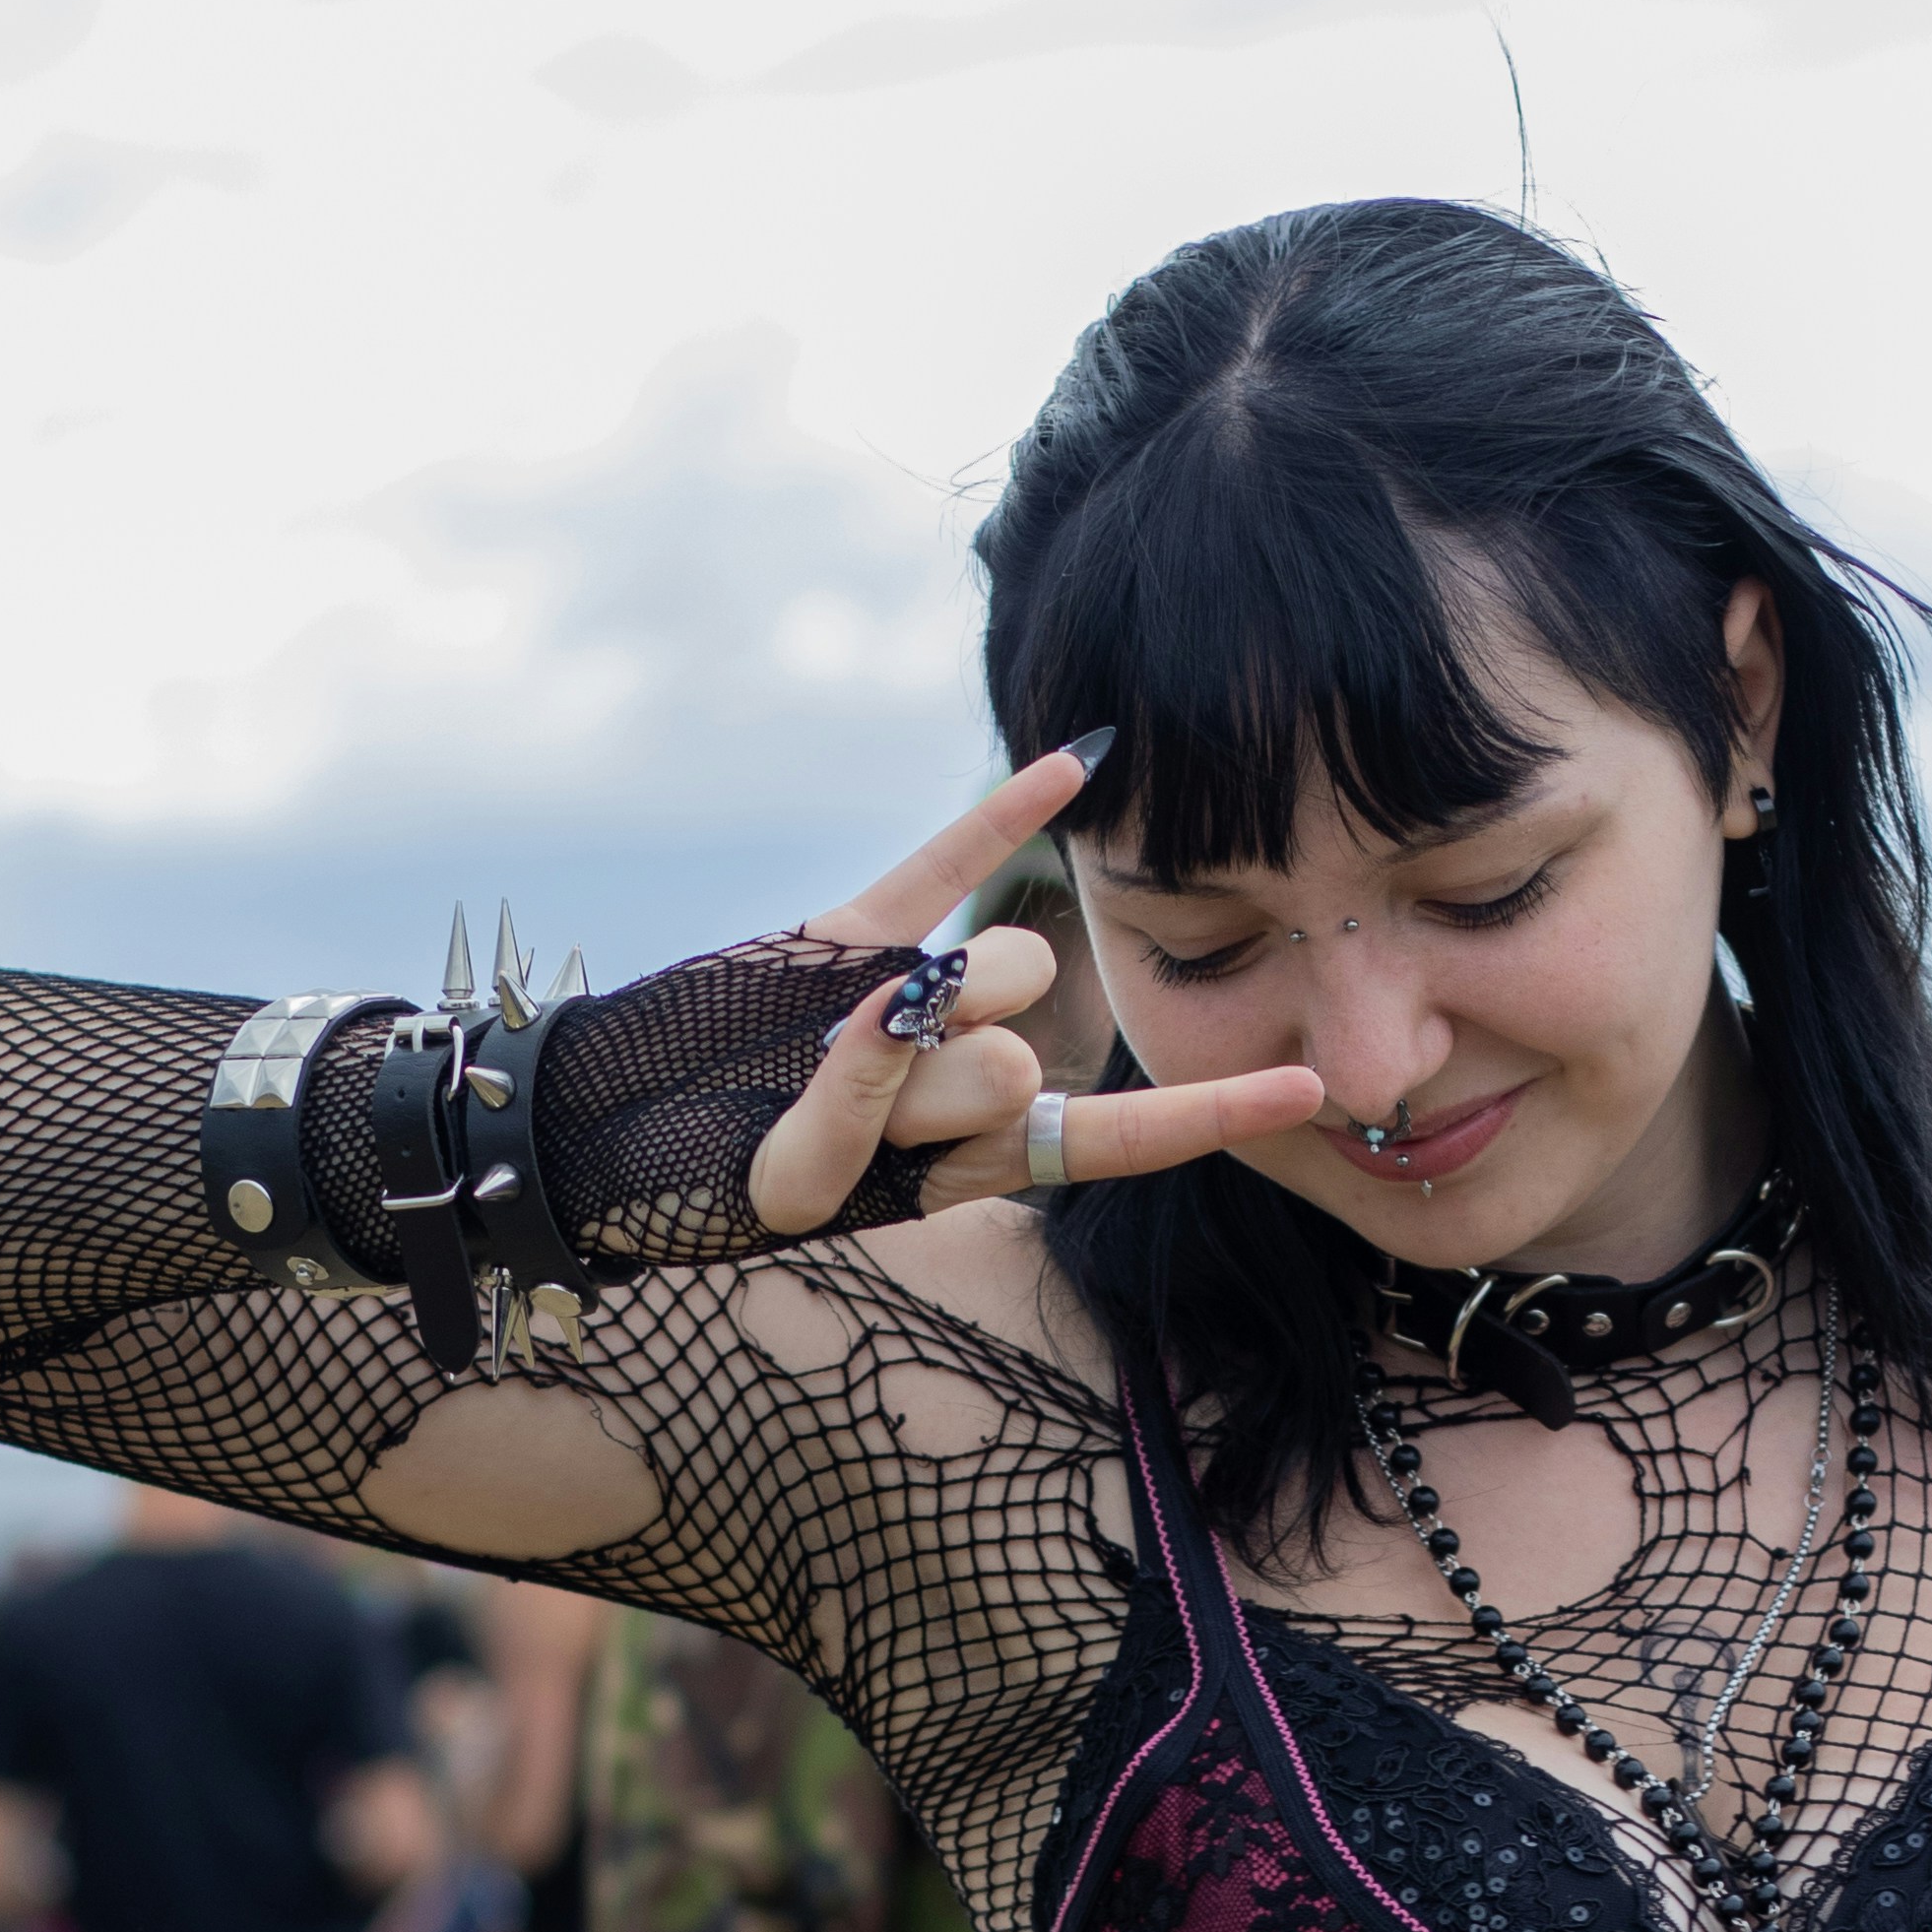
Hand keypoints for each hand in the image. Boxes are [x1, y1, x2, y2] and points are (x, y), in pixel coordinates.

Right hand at [750, 753, 1322, 1235]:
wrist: (616, 1120)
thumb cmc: (706, 1174)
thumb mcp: (802, 1177)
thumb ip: (875, 1104)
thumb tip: (922, 994)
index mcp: (976, 1156)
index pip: (1120, 1138)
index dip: (1212, 1116)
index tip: (1314, 1089)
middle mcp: (972, 1069)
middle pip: (1022, 1056)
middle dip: (934, 1088)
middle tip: (854, 1113)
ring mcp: (922, 990)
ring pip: (995, 974)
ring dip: (915, 1012)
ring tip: (833, 1038)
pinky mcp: (860, 924)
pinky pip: (951, 861)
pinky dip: (1006, 811)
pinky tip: (1084, 754)